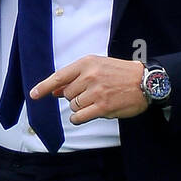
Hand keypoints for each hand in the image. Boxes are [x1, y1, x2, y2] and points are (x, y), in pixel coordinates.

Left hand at [30, 56, 147, 124]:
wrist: (146, 82)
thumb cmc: (122, 73)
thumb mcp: (98, 66)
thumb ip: (76, 78)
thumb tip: (54, 91)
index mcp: (87, 63)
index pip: (59, 76)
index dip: (44, 86)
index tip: (34, 94)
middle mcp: (89, 76)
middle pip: (67, 94)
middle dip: (75, 96)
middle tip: (91, 93)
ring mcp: (96, 92)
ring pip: (73, 106)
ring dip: (80, 107)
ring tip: (96, 101)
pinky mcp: (102, 107)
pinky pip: (79, 117)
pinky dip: (79, 117)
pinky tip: (88, 113)